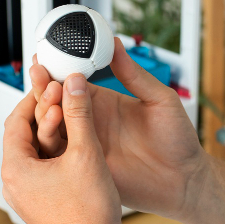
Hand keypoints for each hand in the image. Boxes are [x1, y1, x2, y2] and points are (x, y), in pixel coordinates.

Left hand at [2, 75, 127, 223]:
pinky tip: (79, 147)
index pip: (16, 120)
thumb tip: (73, 85)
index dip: (36, 97)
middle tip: (65, 95)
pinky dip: (58, 153)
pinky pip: (44, 170)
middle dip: (46, 113)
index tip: (52, 84)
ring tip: (75, 118)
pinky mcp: (41, 203)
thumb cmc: (87, 217)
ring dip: (54, 132)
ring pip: (36, 152)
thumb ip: (79, 113)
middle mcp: (14, 183)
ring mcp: (27, 195)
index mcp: (15, 169)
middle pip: (25, 135)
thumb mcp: (85, 153)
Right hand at [30, 39, 224, 223]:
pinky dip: (49, 139)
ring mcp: (85, 145)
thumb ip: (134, 75)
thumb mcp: (160, 100)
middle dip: (44, 86)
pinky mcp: (85, 167)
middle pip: (55, 102)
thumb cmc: (178, 141)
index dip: (58, 69)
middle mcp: (89, 122)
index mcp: (104, 102)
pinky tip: (49, 126)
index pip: (72, 82)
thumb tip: (116, 43)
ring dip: (44, 110)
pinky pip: (58, 154)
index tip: (47, 56)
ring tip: (48, 97)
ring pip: (51, 126)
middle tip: (40, 73)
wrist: (184, 180)